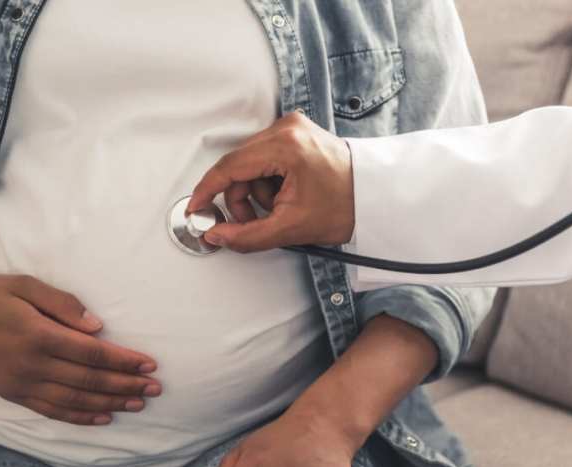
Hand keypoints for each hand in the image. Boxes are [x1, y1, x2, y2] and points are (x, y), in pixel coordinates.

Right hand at [0, 274, 160, 424]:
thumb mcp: (23, 285)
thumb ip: (61, 303)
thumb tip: (97, 326)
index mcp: (37, 335)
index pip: (92, 354)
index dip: (123, 361)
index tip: (149, 364)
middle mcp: (31, 365)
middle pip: (89, 381)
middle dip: (126, 385)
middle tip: (156, 388)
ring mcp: (21, 384)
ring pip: (75, 401)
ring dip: (111, 404)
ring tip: (139, 403)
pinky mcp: (14, 395)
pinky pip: (53, 411)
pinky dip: (81, 417)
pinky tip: (104, 417)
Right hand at [187, 112, 355, 252]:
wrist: (375, 196)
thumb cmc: (346, 206)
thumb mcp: (292, 228)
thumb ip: (247, 235)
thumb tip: (216, 235)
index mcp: (286, 145)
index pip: (230, 167)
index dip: (207, 191)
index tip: (196, 208)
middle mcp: (287, 128)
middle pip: (238, 165)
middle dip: (242, 198)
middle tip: (256, 221)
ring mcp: (292, 127)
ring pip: (249, 163)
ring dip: (256, 191)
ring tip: (280, 207)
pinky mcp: (295, 132)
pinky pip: (264, 158)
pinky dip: (267, 181)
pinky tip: (285, 193)